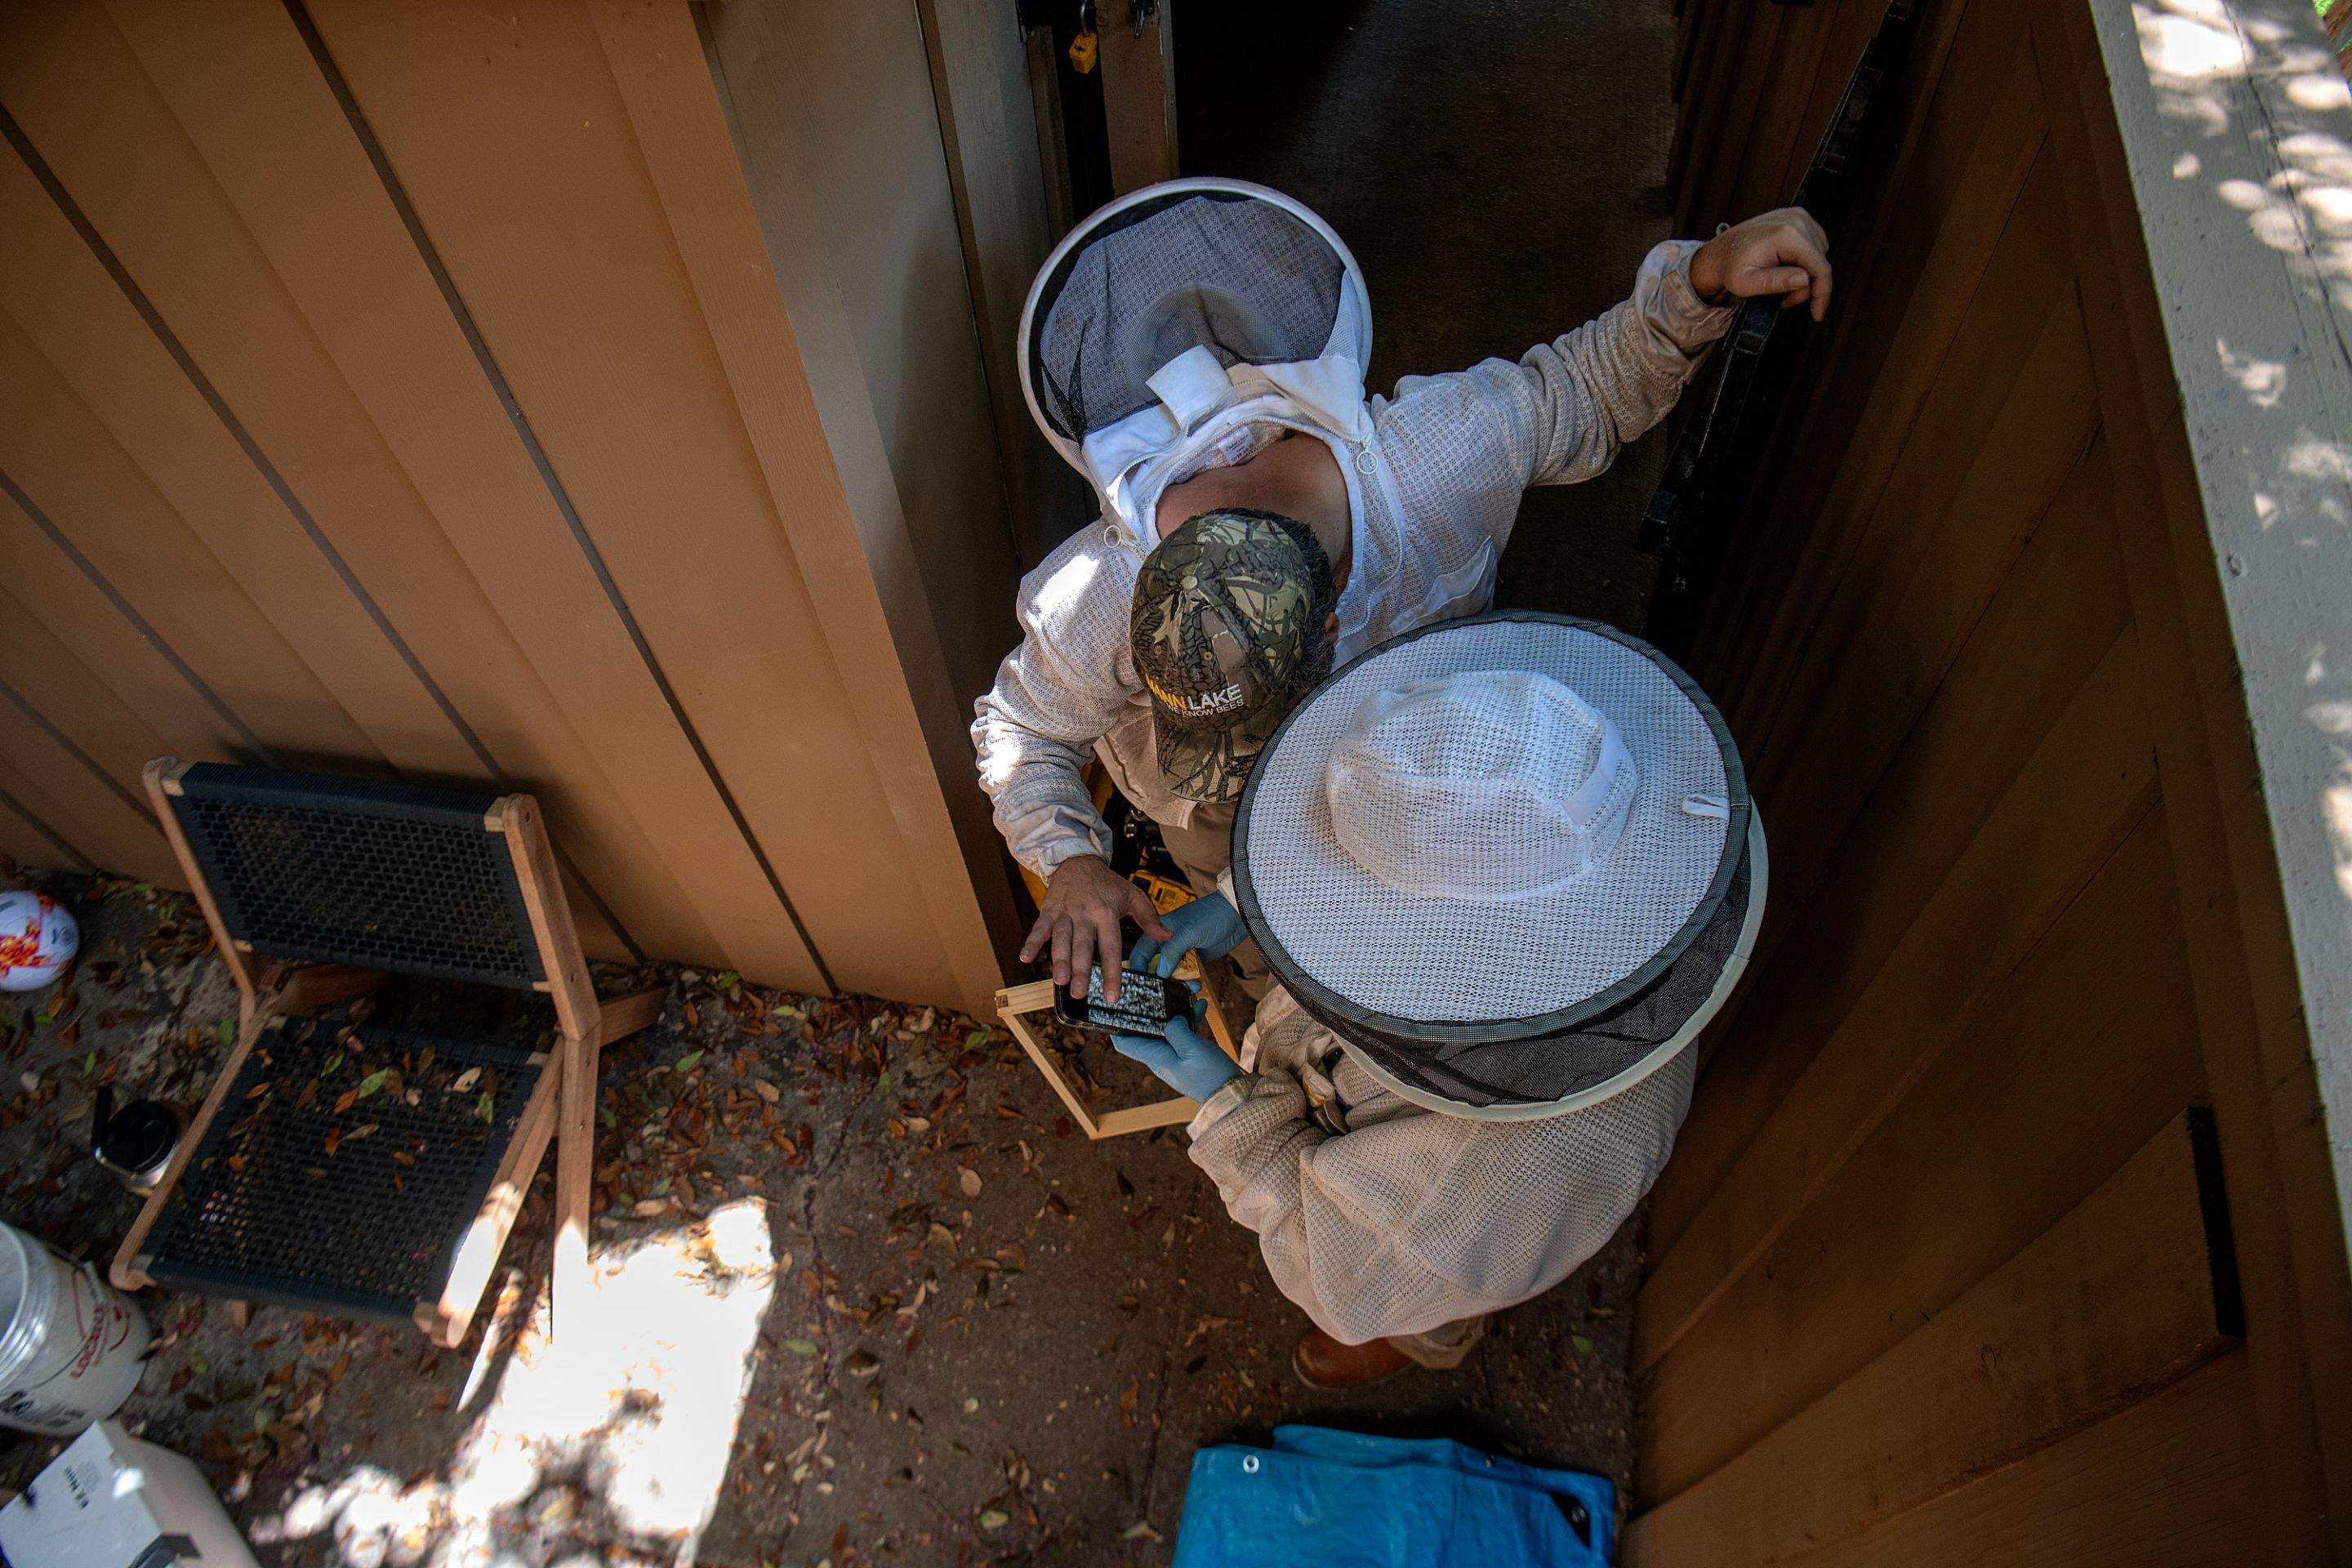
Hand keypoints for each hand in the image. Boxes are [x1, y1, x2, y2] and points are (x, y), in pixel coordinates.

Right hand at [1020, 854, 1170, 1003]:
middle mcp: (1085, 914)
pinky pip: (1039, 927)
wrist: (1078, 860)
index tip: (1112, 996)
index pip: (1111, 947)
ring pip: (1061, 939)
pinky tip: (1025, 958)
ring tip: (1058, 980)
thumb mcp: (1132, 895)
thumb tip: (1167, 936)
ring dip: (1058, 959)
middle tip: (1079, 992)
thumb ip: (1149, 918)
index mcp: (1106, 913)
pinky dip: (1032, 942)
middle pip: (1083, 946)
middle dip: (1080, 970)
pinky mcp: (1049, 910)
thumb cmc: (1106, 883)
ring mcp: (1065, 913)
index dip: (1112, 973)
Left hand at [1113, 995, 1239, 1101]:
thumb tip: (1170, 1019)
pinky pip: (1183, 1034)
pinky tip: (1200, 1006)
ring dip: (1174, 1012)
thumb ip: (1176, 1030)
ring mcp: (1174, 1057)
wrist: (1231, 1095)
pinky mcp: (1188, 1056)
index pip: (1124, 1043)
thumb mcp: (1192, 1049)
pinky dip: (1189, 1020)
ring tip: (1185, 993)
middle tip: (1156, 989)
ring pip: (1167, 1029)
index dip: (1116, 1026)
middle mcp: (1160, 1057)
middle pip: (1146, 1030)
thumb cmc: (1210, 1075)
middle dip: (1151, 1009)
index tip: (1116, 1006)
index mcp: (1155, 1057)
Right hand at [1128, 892, 1245, 977]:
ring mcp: (1181, 952)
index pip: (1142, 953)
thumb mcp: (1189, 932)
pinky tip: (1196, 984)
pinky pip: (1187, 974)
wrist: (1237, 915)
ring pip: (1172, 973)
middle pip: (1155, 966)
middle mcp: (1167, 943)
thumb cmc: (1211, 915)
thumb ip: (1172, 952)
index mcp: (1160, 931)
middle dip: (1160, 979)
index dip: (1139, 968)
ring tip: (1187, 987)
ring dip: (1177, 982)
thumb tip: (1160, 973)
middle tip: (1165, 991)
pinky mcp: (1195, 959)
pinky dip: (1189, 981)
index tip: (1141, 984)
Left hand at [1689, 207, 1832, 321]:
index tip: (1817, 314)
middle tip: (1784, 300)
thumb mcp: (1746, 283)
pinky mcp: (1798, 217)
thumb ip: (1774, 282)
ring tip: (1781, 285)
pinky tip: (1787, 269)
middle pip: (1820, 262)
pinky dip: (1805, 261)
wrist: (1721, 251)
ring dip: (1806, 275)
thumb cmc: (1730, 268)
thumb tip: (1805, 279)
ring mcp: (1798, 215)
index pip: (1820, 267)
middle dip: (1807, 287)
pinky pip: (1814, 245)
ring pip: (1819, 255)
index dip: (1822, 294)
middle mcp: (1796, 220)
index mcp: (1787, 234)